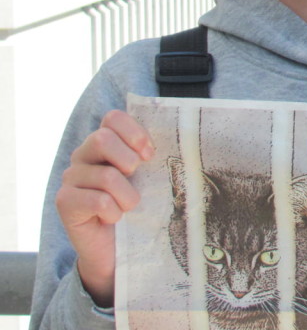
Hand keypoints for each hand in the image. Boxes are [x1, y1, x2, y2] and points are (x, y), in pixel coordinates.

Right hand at [54, 109, 153, 307]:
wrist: (117, 250)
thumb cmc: (139, 207)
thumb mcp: (149, 176)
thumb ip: (152, 153)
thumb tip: (180, 132)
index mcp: (104, 142)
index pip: (112, 118)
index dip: (134, 132)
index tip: (150, 154)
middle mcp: (82, 156)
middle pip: (102, 139)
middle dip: (129, 160)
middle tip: (137, 178)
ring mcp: (70, 178)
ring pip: (106, 175)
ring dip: (127, 196)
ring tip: (128, 207)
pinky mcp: (65, 202)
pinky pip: (97, 200)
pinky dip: (114, 212)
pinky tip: (113, 219)